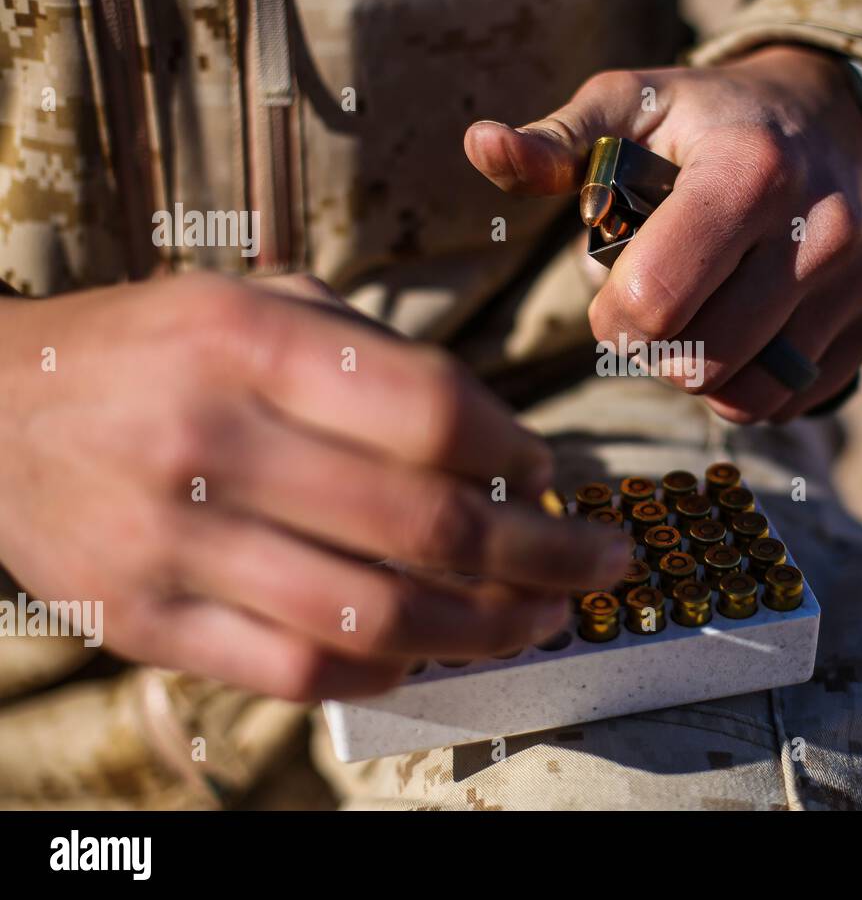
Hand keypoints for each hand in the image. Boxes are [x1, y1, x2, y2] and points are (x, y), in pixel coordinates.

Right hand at [0, 274, 627, 699]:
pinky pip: (298, 671)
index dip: (519, 449)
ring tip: (543, 618)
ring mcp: (173, 543)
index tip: (556, 470)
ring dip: (486, 629)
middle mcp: (211, 442)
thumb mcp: (256, 303)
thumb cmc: (154, 350)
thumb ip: (373, 358)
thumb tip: (500, 439)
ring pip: (372, 617)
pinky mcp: (148, 621)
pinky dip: (390, 669)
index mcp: (249, 342)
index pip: (431, 411)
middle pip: (424, 526)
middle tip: (602, 562)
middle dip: (543, 553)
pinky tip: (439, 650)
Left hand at [464, 44, 861, 422]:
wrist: (835, 114)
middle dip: (654, 350)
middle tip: (653, 308)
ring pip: (749, 395)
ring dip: (702, 375)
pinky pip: (794, 398)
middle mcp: (822, 229)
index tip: (611, 293)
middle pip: (699, 362)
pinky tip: (744, 330)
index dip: (611, 319)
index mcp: (749, 171)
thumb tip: (479, 146)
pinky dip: (753, 384)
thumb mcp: (628, 106)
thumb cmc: (709, 118)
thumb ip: (554, 142)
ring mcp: (861, 280)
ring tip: (696, 320)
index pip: (653, 305)